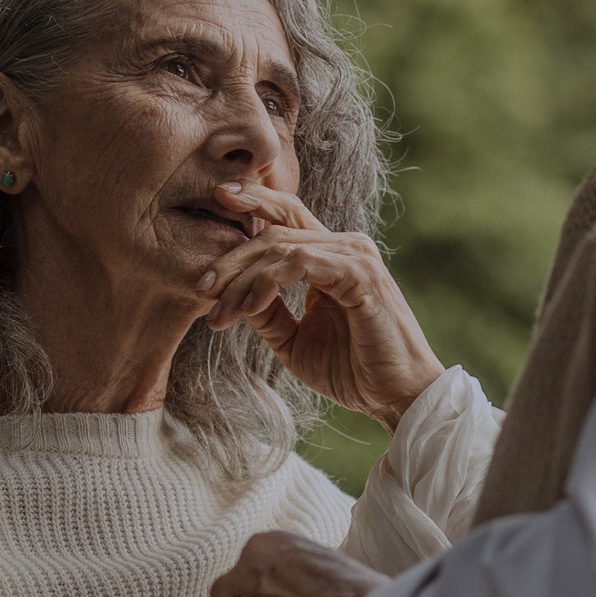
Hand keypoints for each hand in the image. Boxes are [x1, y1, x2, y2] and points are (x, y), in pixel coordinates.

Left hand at [198, 182, 443, 428]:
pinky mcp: (360, 274)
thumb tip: (233, 295)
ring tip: (220, 312)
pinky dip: (268, 282)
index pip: (286, 216)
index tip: (217, 199)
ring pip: (281, 246)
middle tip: (201, 289)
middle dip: (230, 259)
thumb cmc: (352, 370)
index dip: (253, 201)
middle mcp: (345, 247)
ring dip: (242, 279)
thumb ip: (267, 313)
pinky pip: (301, 264)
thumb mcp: (294, 340)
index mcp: (331, 256)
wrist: (395, 397)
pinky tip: (249, 306)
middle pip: (275, 230)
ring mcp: (355, 256)